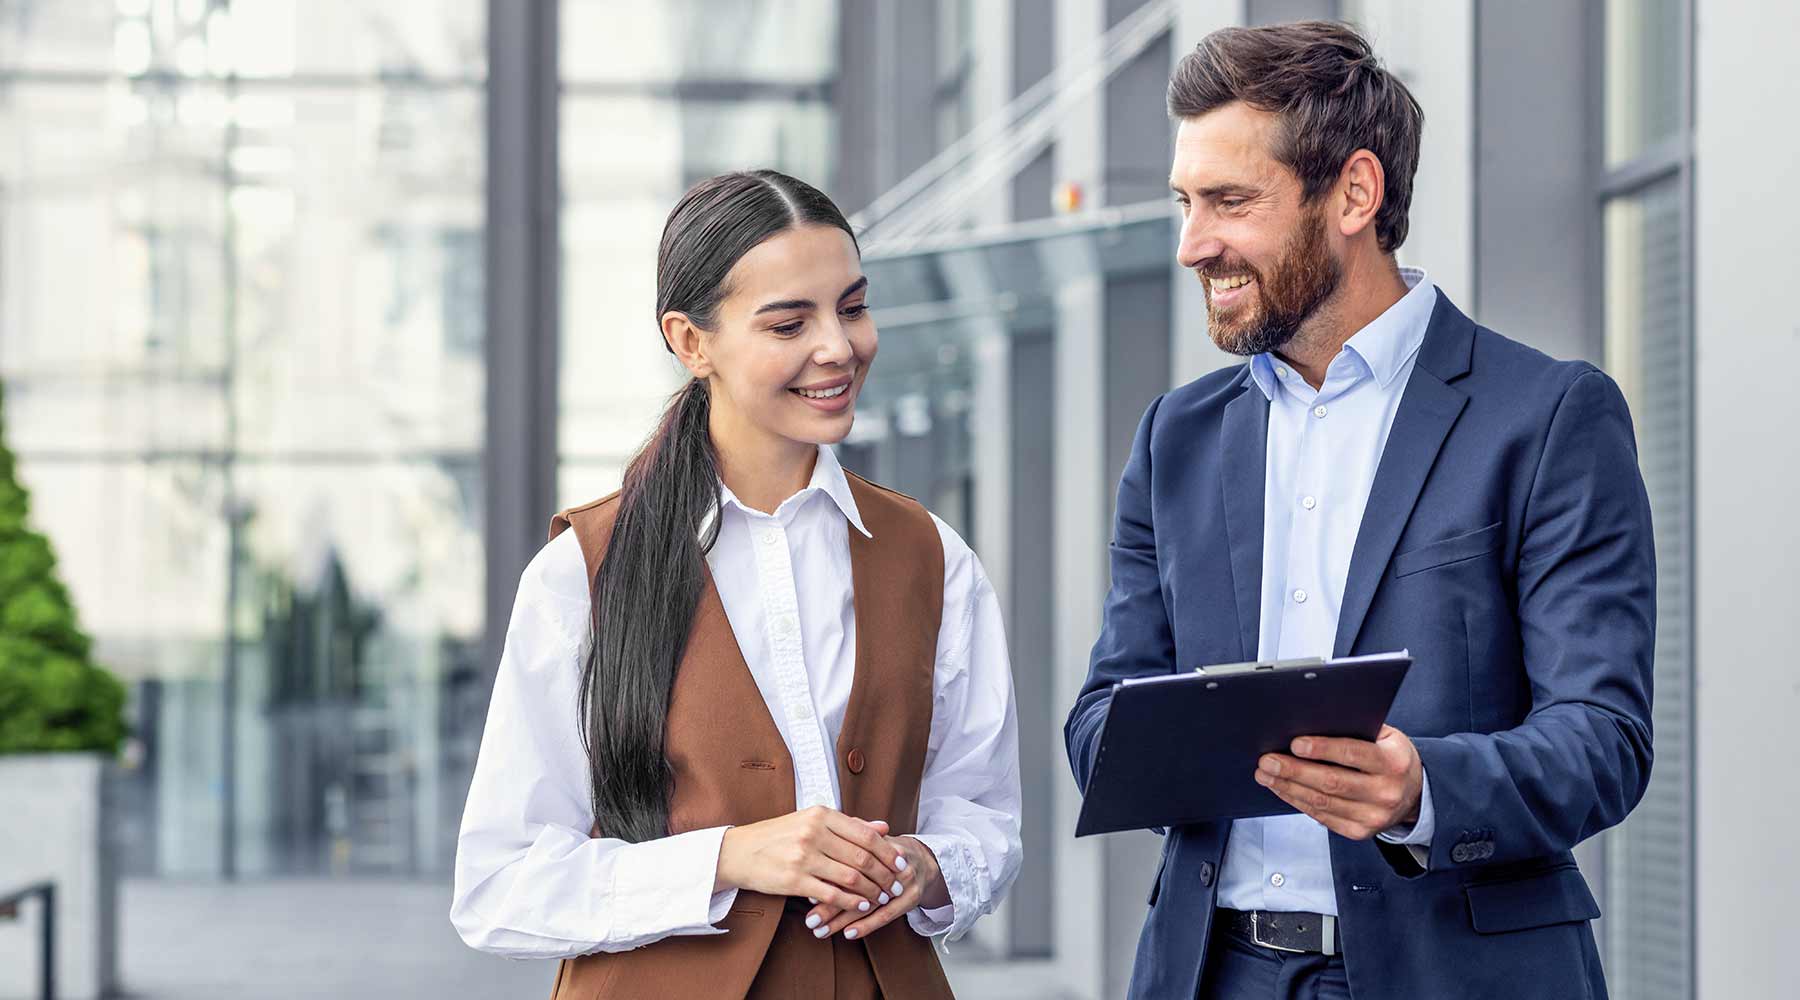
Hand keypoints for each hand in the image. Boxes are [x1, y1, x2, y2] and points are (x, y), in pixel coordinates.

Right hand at [714, 806, 901, 913]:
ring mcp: (803, 857)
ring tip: (881, 897)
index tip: (901, 864)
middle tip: (896, 885)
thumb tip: (883, 827)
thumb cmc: (778, 836)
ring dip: (871, 891)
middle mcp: (813, 833)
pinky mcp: (793, 880)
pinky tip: (860, 906)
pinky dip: (850, 902)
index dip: (888, 852)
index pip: (866, 834)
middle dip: (884, 875)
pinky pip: (831, 894)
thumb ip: (849, 825)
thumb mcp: (812, 821)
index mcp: (820, 815)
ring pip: (850, 877)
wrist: (738, 851)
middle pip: (862, 857)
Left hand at [804, 830, 945, 940]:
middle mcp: (890, 862)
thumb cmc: (884, 852)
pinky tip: (848, 934)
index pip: (847, 860)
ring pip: (868, 903)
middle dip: (829, 904)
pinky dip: (867, 925)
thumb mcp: (868, 840)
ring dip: (843, 920)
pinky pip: (887, 914)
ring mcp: (903, 880)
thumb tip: (814, 847)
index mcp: (876, 844)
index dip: (826, 876)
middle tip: (809, 920)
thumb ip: (845, 840)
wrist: (922, 860)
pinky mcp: (911, 897)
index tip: (806, 889)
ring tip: (820, 931)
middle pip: (856, 884)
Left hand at [1254, 724, 1423, 839]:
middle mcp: (1386, 792)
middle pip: (1332, 782)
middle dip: (1294, 770)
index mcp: (1393, 763)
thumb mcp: (1384, 737)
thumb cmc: (1391, 758)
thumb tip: (1310, 721)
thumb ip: (1355, 730)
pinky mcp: (1359, 831)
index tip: (1295, 744)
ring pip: (1322, 802)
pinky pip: (1321, 816)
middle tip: (1268, 760)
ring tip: (1267, 774)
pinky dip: (1297, 801)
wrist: (1414, 793)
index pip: (1353, 754)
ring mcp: (1373, 816)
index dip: (1322, 749)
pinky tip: (1283, 789)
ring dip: (1289, 787)